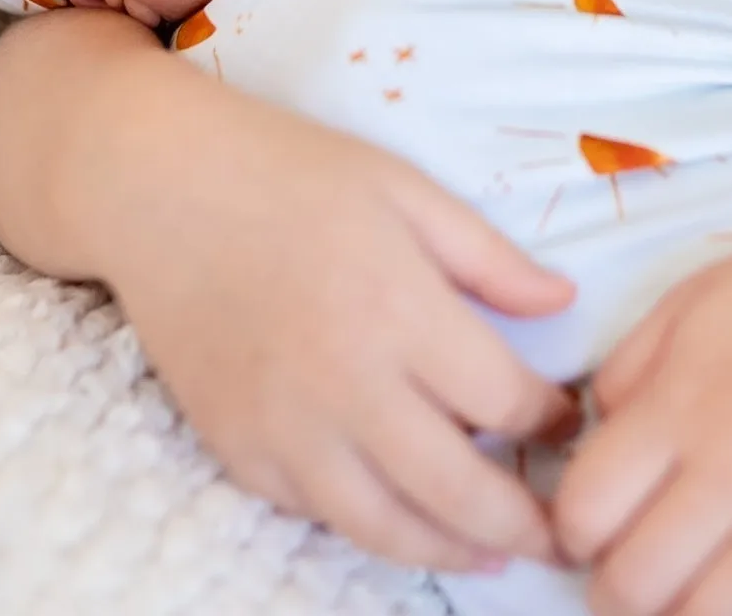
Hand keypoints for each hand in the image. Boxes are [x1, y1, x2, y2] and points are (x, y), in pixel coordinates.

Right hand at [75, 37, 578, 569]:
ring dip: (448, 550)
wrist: (163, 190)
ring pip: (382, 525)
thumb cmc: (296, 175)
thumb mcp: (408, 191)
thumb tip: (564, 304)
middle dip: (517, 523)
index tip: (569, 422)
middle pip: (453, 487)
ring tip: (491, 556)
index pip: (501, 399)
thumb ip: (490, 258)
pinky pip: (313, 513)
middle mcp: (345, 385)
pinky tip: (400, 516)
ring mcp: (283, 429)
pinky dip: (365, 525)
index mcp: (400, 310)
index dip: (548, 421)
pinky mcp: (235, 450)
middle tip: (559, 535)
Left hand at [553, 197, 731, 615]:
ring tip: (698, 576)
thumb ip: (627, 373)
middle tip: (640, 562)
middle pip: (631, 590)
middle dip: (618, 587)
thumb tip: (586, 451)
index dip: (574, 528)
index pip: (583, 514)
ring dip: (685, 613)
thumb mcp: (698, 300)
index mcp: (688, 401)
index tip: (597, 519)